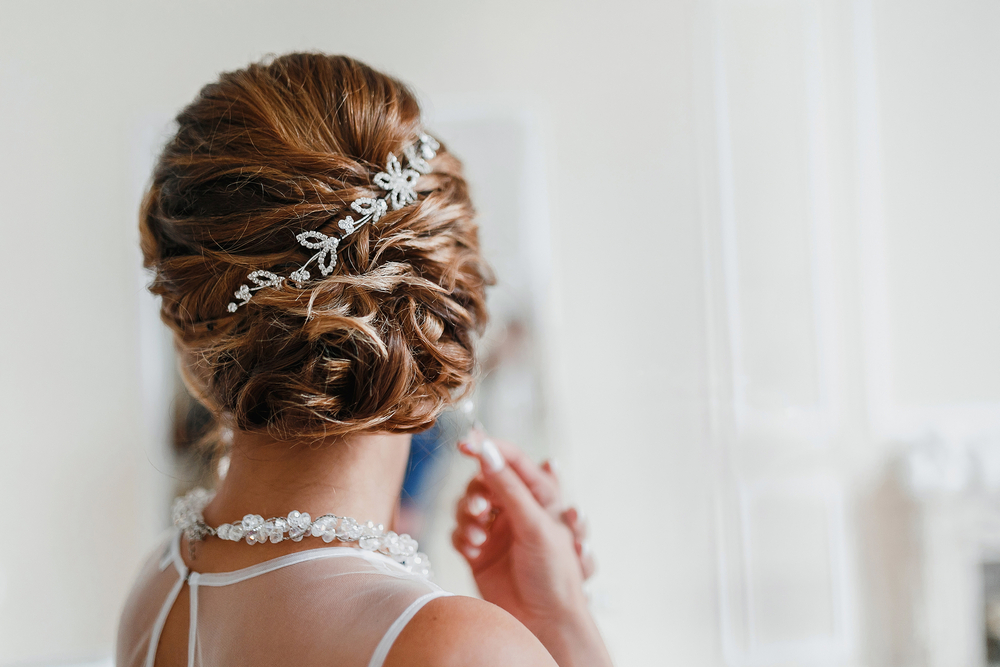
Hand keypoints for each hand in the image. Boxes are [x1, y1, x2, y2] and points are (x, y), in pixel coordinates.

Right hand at [452, 431, 612, 666]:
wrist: (545, 622)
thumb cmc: (554, 572)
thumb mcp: (535, 524)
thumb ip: (508, 487)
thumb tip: (486, 450)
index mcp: (538, 495)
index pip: (510, 460)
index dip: (487, 448)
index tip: (465, 444)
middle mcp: (516, 509)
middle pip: (483, 482)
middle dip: (476, 494)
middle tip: (480, 511)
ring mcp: (496, 530)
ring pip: (467, 506)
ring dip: (467, 517)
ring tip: (477, 536)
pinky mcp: (479, 551)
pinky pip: (459, 532)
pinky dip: (462, 537)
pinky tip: (473, 550)